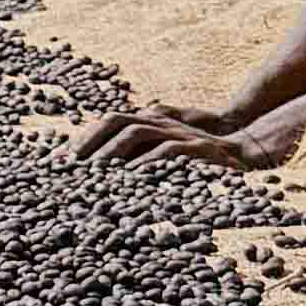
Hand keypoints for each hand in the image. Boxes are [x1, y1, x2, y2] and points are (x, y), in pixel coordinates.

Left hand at [80, 104, 280, 171]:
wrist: (250, 152)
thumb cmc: (204, 162)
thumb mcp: (167, 161)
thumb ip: (140, 164)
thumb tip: (105, 184)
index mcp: (150, 122)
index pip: (108, 123)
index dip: (82, 139)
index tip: (56, 161)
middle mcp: (161, 122)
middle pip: (115, 120)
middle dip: (89, 141)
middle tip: (67, 167)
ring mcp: (180, 132)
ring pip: (136, 132)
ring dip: (111, 152)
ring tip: (91, 173)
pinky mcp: (199, 149)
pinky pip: (166, 152)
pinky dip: (146, 164)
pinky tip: (130, 179)